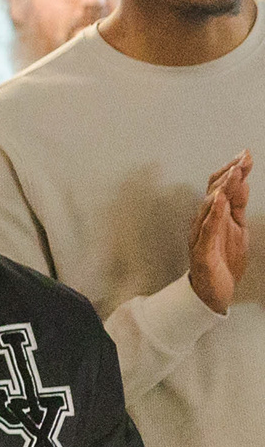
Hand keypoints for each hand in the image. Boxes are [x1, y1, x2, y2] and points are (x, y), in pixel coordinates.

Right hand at [191, 151, 251, 316]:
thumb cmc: (223, 260)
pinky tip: (219, 200)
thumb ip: (238, 206)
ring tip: (234, 173)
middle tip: (243, 158)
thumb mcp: (238, 228)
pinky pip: (205, 229)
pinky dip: (212, 213)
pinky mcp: (201, 251)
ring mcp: (200, 235)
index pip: (220, 186)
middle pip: (213, 191)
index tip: (246, 154)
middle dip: (229, 173)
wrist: (215, 292)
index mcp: (214, 215)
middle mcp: (203, 221)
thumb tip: (242, 181)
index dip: (233, 170)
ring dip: (222, 188)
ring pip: (208, 207)